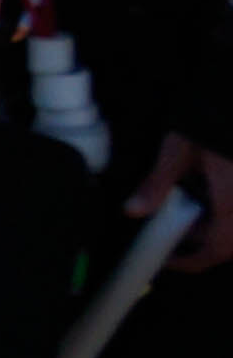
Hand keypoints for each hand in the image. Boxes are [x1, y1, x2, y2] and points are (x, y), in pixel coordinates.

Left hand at [127, 130, 232, 274]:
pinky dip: (224, 210)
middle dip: (202, 241)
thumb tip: (134, 210)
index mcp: (232, 201)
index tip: (170, 261)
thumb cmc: (210, 120)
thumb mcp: (178, 151)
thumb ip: (157, 184)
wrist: (232, 96)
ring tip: (189, 208)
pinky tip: (209, 192)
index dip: (192, 261)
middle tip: (174, 231)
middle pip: (229, 241)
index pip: (216, 249)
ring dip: (215, 224)